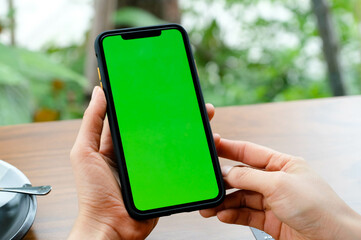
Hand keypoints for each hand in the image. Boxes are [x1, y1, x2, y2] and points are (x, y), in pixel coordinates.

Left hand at [69, 86, 215, 238]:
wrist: (113, 227)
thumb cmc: (93, 194)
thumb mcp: (85, 153)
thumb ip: (91, 122)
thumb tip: (99, 92)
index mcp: (116, 143)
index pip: (131, 116)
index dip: (143, 101)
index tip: (156, 87)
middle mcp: (135, 152)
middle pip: (155, 128)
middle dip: (170, 113)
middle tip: (187, 99)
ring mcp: (150, 165)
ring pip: (170, 143)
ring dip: (184, 131)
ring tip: (202, 117)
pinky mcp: (163, 178)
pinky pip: (177, 162)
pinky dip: (189, 153)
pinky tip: (202, 143)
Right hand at [200, 138, 360, 239]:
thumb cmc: (318, 207)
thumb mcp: (279, 185)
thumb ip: (250, 178)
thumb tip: (227, 173)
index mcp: (282, 164)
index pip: (249, 152)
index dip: (228, 148)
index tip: (211, 145)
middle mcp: (276, 181)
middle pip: (242, 177)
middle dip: (223, 182)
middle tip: (206, 186)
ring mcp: (272, 201)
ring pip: (241, 198)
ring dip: (224, 203)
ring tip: (210, 208)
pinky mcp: (270, 220)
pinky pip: (245, 214)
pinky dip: (233, 215)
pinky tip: (223, 216)